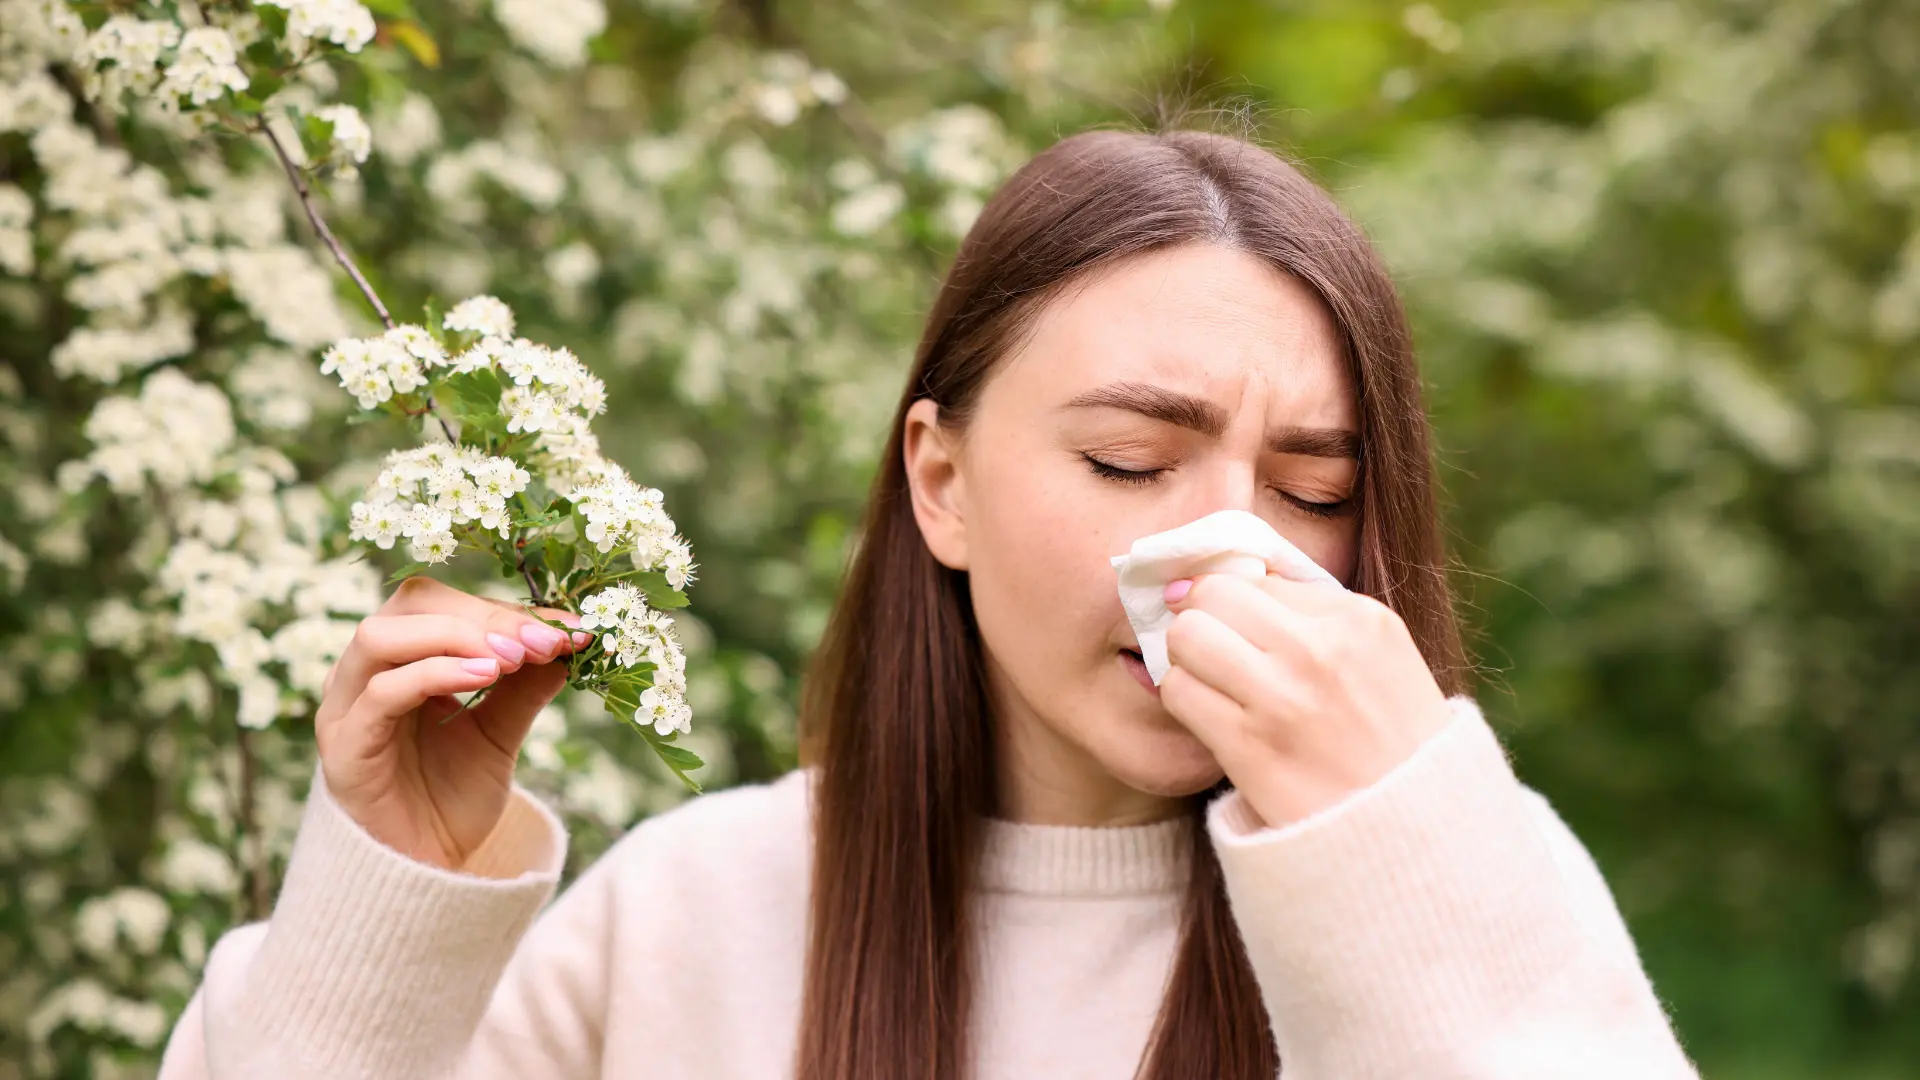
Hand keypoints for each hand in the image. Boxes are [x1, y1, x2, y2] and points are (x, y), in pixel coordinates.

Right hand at [314, 576, 589, 868]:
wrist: (424, 873)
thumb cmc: (452, 797)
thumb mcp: (501, 731)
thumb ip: (525, 685)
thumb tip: (569, 637)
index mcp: (401, 659)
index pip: (445, 603)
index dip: (506, 609)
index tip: (568, 629)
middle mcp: (365, 673)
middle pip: (412, 605)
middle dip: (484, 615)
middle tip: (541, 640)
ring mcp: (346, 707)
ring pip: (382, 636)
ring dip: (456, 636)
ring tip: (513, 658)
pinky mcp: (343, 747)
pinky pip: (382, 693)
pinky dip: (435, 673)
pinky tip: (487, 677)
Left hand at [1158, 572, 1451, 827]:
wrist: (1415, 834)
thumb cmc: (1393, 743)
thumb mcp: (1382, 657)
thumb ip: (1318, 614)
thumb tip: (1238, 577)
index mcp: (1359, 620)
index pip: (1259, 577)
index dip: (1238, 602)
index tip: (1238, 628)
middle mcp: (1320, 650)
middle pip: (1212, 593)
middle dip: (1202, 617)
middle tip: (1214, 649)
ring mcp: (1283, 698)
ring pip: (1186, 636)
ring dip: (1188, 659)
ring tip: (1213, 685)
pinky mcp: (1249, 747)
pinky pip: (1179, 692)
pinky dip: (1185, 700)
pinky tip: (1212, 718)